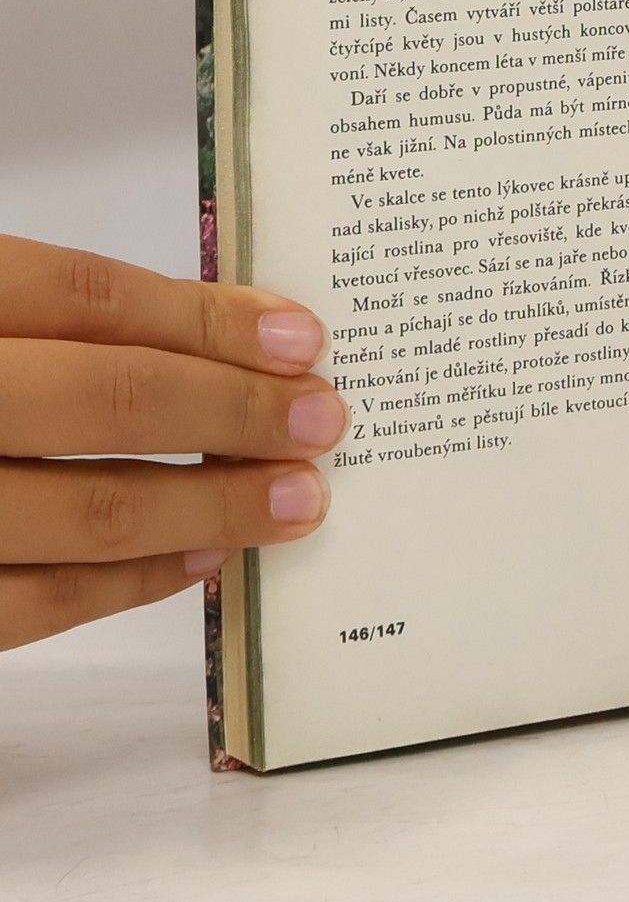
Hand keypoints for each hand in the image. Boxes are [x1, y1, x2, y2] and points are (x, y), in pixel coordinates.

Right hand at [0, 236, 344, 650]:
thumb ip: (50, 313)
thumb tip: (225, 327)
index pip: (86, 298)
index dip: (206, 319)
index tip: (303, 339)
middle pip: (99, 401)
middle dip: (230, 415)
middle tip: (326, 421)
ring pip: (74, 516)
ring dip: (203, 510)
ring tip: (292, 501)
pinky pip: (23, 604)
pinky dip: (125, 585)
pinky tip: (198, 562)